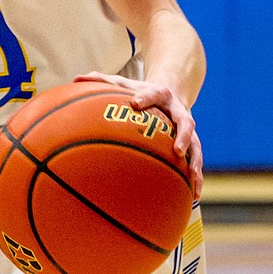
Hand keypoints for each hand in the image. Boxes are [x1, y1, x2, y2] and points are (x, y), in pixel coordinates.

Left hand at [75, 72, 203, 195]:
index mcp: (161, 95)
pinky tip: (194, 196)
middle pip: (186, 122)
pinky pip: (195, 161)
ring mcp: (187, 129)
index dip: (145, 98)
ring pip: (196, 145)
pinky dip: (195, 178)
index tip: (135, 103)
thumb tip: (76, 78)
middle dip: (183, 135)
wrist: (170, 94)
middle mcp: (178, 112)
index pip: (154, 94)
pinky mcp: (191, 143)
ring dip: (195, 162)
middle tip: (177, 150)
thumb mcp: (124, 84)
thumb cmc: (139, 93)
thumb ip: (102, 81)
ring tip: (193, 179)